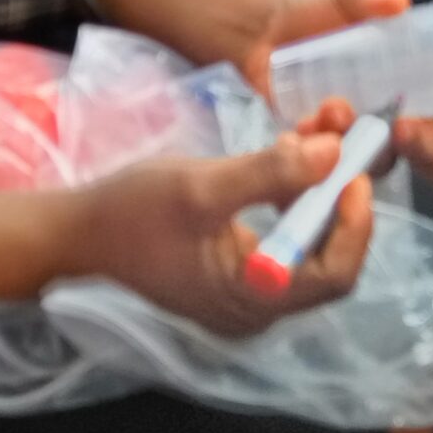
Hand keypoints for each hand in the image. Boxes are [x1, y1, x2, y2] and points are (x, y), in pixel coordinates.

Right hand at [76, 131, 377, 336]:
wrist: (77, 232)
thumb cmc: (132, 213)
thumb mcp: (201, 186)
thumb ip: (269, 173)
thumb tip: (335, 153)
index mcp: (252, 301)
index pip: (334, 275)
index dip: (354, 222)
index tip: (353, 169)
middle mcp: (260, 305)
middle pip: (326, 252)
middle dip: (338, 189)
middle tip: (342, 134)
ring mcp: (249, 288)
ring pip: (307, 234)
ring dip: (318, 181)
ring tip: (318, 127)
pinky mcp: (238, 266)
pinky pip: (283, 229)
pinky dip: (293, 190)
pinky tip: (289, 149)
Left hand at [240, 0, 432, 186]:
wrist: (262, 36)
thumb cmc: (318, 14)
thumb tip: (398, 4)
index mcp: (423, 77)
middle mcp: (404, 117)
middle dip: (432, 148)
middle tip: (407, 125)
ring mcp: (366, 142)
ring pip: (388, 166)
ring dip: (366, 142)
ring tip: (334, 108)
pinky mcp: (327, 157)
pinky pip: (335, 170)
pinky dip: (322, 146)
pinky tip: (304, 122)